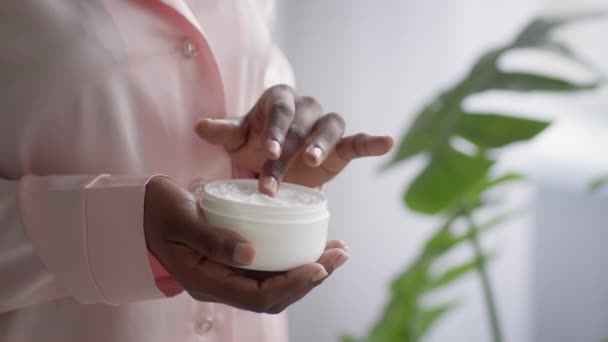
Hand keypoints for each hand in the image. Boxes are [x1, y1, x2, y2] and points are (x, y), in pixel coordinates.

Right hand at [144, 176, 348, 312]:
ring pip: (275, 284)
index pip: (258, 296)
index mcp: (205, 281)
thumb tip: (251, 255)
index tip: (319, 266)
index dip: (292, 285)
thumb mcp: (180, 219)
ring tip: (337, 251)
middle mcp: (220, 284)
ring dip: (308, 270)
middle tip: (340, 254)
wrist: (141, 209)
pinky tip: (312, 245)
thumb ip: (212, 239)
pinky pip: (269, 268)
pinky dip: (294, 259)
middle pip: (274, 295)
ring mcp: (227, 274)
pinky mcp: (233, 260)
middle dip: (311, 278)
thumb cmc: (156, 210)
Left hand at [195, 84, 393, 195]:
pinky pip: (358, 141)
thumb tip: (199, 126)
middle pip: (302, 127)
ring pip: (330, 128)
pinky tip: (387, 142)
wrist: (275, 157)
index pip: (279, 113)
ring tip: (314, 163)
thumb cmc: (254, 142)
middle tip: (273, 182)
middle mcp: (305, 108)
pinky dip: (372, 142)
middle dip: (289, 153)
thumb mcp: (237, 139)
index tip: (268, 150)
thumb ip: (223, 131)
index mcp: (279, 100)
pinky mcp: (341, 147)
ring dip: (323, 144)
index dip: (275, 130)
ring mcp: (325, 126)